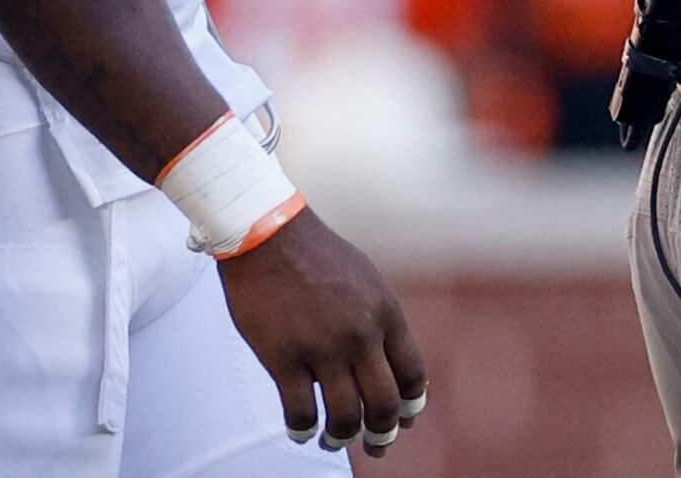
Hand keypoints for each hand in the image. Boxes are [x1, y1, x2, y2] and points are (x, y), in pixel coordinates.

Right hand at [217, 208, 429, 456]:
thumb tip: (386, 362)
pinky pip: (301, 411)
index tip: (404, 420)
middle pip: (384, 405)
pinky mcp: (283, 358)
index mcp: (385, 314)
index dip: (411, 406)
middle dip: (382, 434)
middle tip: (376, 446)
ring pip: (345, 416)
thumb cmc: (317, 256)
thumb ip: (379, 321)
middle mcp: (361, 335)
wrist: (269, 235)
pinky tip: (302, 429)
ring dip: (342, 437)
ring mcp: (323, 348)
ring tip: (333, 439)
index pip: (412, 376)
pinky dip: (304, 429)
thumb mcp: (366, 281)